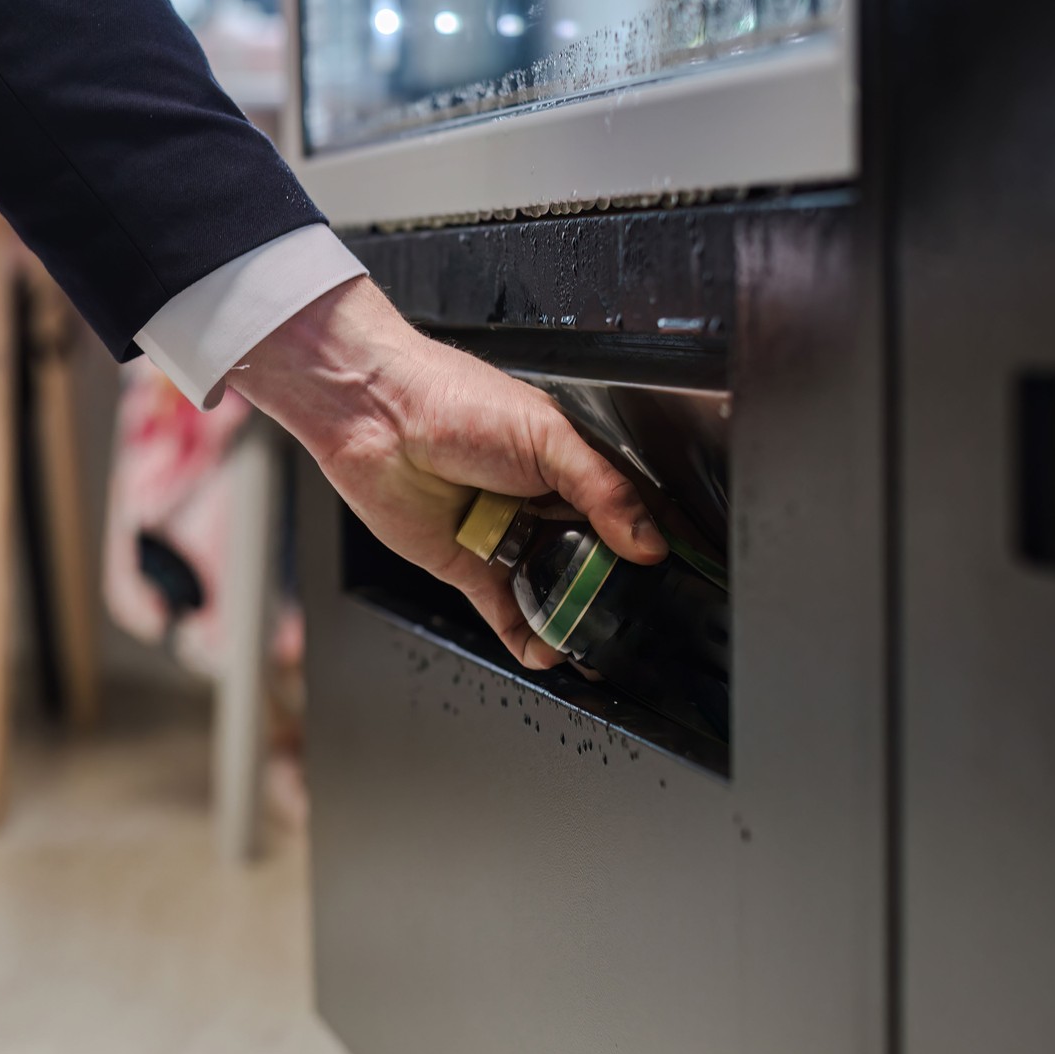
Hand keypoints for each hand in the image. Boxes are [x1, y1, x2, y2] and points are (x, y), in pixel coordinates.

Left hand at [234, 277, 666, 669]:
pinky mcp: (469, 567)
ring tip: (596, 646)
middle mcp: (541, 502)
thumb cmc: (454, 402)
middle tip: (635, 620)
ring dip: (572, 620)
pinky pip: (505, 612)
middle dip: (614, 592)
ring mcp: (506, 536)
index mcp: (569, 463)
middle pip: (593, 558)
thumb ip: (603, 490)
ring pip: (551, 590)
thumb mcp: (548, 437)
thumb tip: (648, 541)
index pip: (626, 511)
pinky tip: (547, 651)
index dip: (652, 543)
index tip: (678, 575)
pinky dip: (526, 636)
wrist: (376, 417)